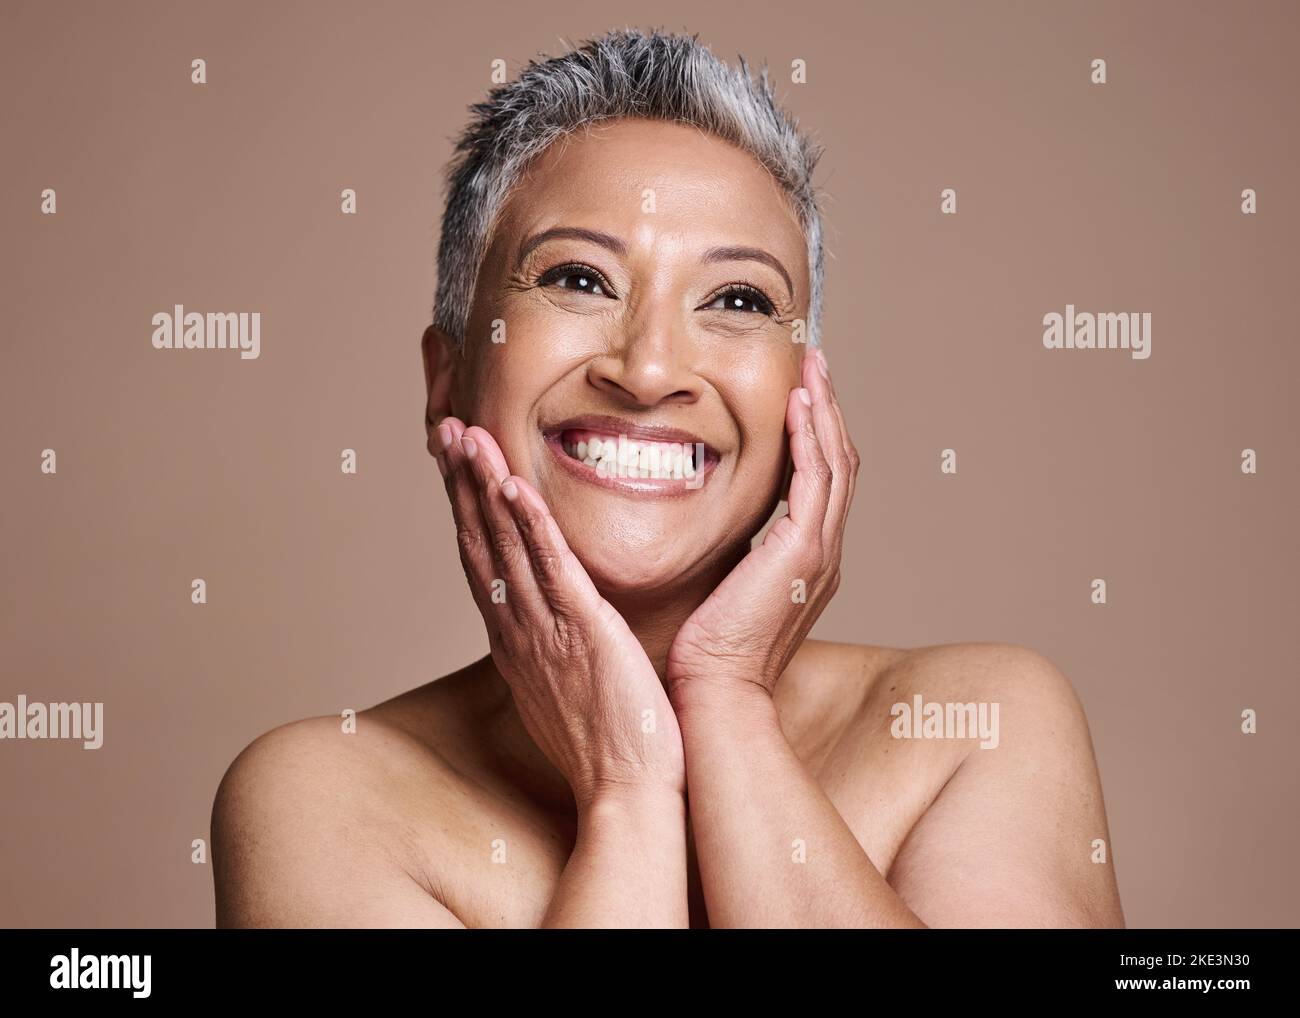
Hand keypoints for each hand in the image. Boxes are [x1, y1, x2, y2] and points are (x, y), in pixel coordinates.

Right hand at [434, 417, 684, 808]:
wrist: (625, 788)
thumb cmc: (605, 741)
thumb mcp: (564, 683)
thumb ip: (552, 643)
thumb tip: (550, 620)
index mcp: (515, 637)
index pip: (482, 558)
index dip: (465, 506)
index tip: (456, 460)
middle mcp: (517, 628)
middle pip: (479, 541)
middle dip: (460, 481)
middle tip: (445, 428)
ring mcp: (544, 629)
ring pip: (504, 544)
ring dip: (483, 486)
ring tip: (466, 435)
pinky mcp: (581, 631)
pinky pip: (550, 569)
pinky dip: (529, 526)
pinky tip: (514, 486)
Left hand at [665, 347, 858, 701]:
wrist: (716, 692)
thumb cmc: (708, 651)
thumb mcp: (723, 589)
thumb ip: (731, 555)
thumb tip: (713, 531)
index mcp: (806, 560)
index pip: (821, 481)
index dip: (816, 432)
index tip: (800, 392)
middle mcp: (824, 552)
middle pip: (839, 462)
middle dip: (828, 408)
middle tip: (816, 363)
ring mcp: (820, 552)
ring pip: (836, 463)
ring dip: (825, 409)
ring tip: (813, 366)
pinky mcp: (804, 552)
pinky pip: (816, 479)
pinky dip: (812, 436)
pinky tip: (798, 403)